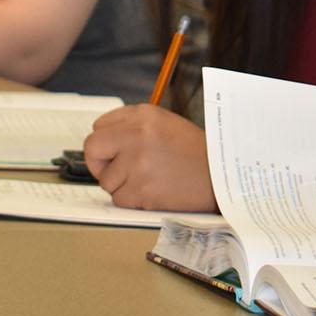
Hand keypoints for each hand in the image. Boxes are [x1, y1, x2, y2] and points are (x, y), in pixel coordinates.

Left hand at [83, 104, 217, 210]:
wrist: (223, 177)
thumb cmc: (195, 153)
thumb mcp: (166, 124)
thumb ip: (134, 127)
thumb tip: (103, 139)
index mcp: (143, 115)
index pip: (99, 126)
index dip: (106, 143)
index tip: (114, 152)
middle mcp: (137, 135)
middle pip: (92, 148)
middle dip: (98, 163)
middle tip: (113, 170)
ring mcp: (138, 163)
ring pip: (106, 180)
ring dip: (122, 185)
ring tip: (149, 180)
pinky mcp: (141, 189)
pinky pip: (119, 199)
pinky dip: (132, 200)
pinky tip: (153, 192)